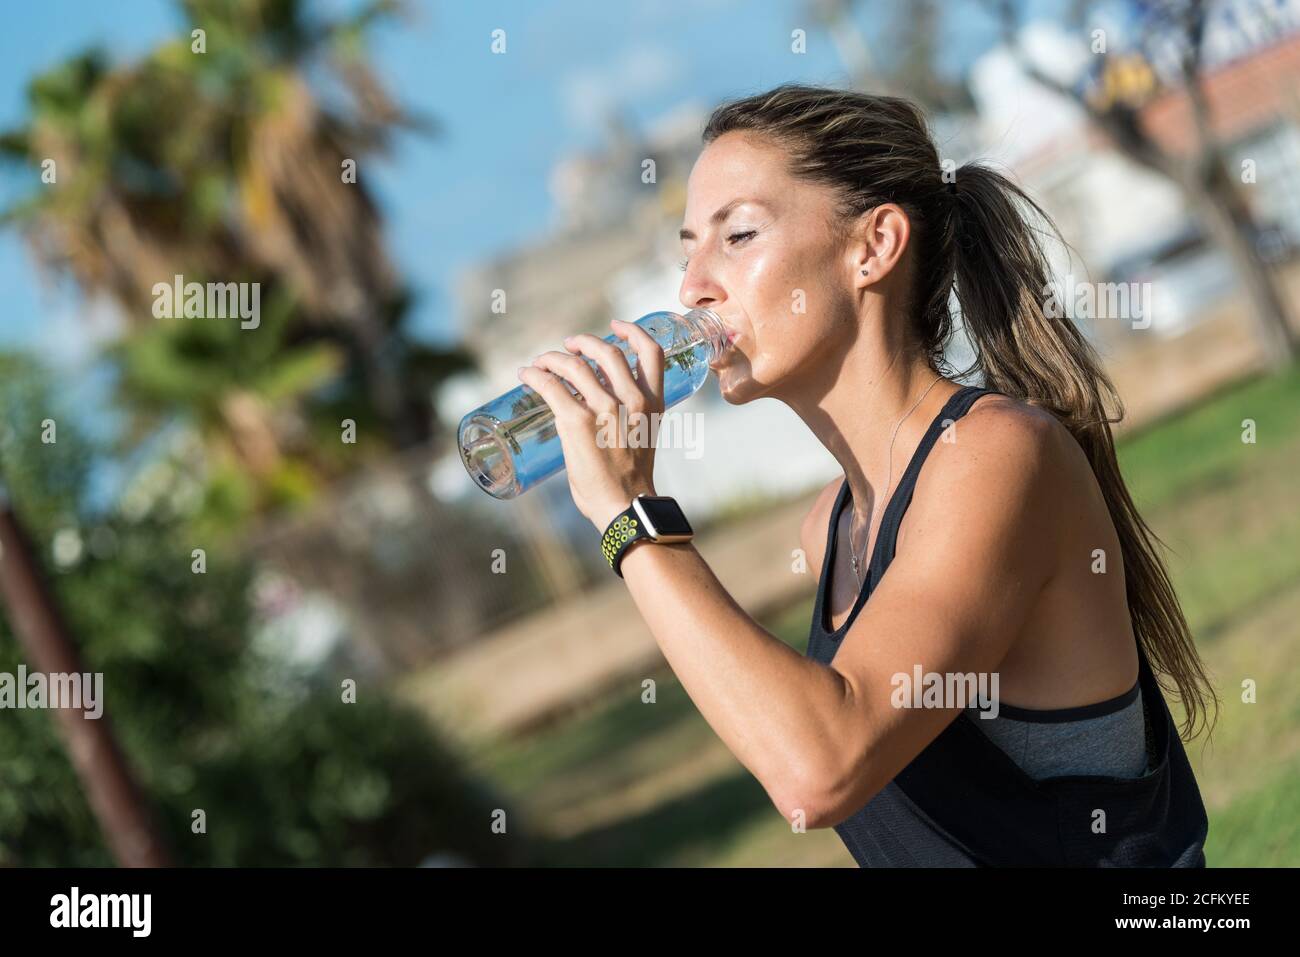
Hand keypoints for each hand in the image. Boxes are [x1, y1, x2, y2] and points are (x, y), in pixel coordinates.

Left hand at [516, 318, 666, 530]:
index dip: (632, 331)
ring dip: (553, 358)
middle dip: (584, 343)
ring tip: (542, 362)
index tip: (615, 326)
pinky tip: (526, 375)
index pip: (651, 352)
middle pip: (606, 352)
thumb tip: (598, 411)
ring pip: (574, 365)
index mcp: (652, 403)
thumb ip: (629, 418)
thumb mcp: (643, 437)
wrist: (624, 506)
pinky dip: (535, 375)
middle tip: (568, 346)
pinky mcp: (577, 421)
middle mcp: (631, 400)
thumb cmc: (630, 479)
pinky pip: (550, 386)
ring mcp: (604, 408)